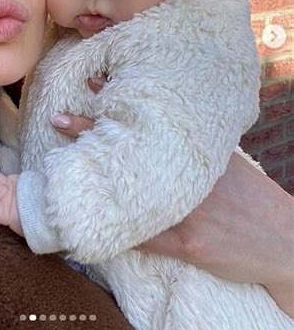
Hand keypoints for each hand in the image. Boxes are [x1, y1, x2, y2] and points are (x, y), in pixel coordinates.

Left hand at [52, 102, 293, 315]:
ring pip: (128, 193)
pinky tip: (85, 224)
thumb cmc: (253, 198)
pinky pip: (142, 237)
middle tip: (60, 116)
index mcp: (197, 153)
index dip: (117, 105)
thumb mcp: (226, 162)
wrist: (283, 242)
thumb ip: (196, 146)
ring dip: (94, 178)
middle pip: (130, 151)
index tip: (92, 85)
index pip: (149, 122)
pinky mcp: (187, 244)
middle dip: (93, 132)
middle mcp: (189, 178)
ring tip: (60, 164)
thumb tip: (163, 125)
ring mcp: (187, 211)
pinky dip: (115, 230)